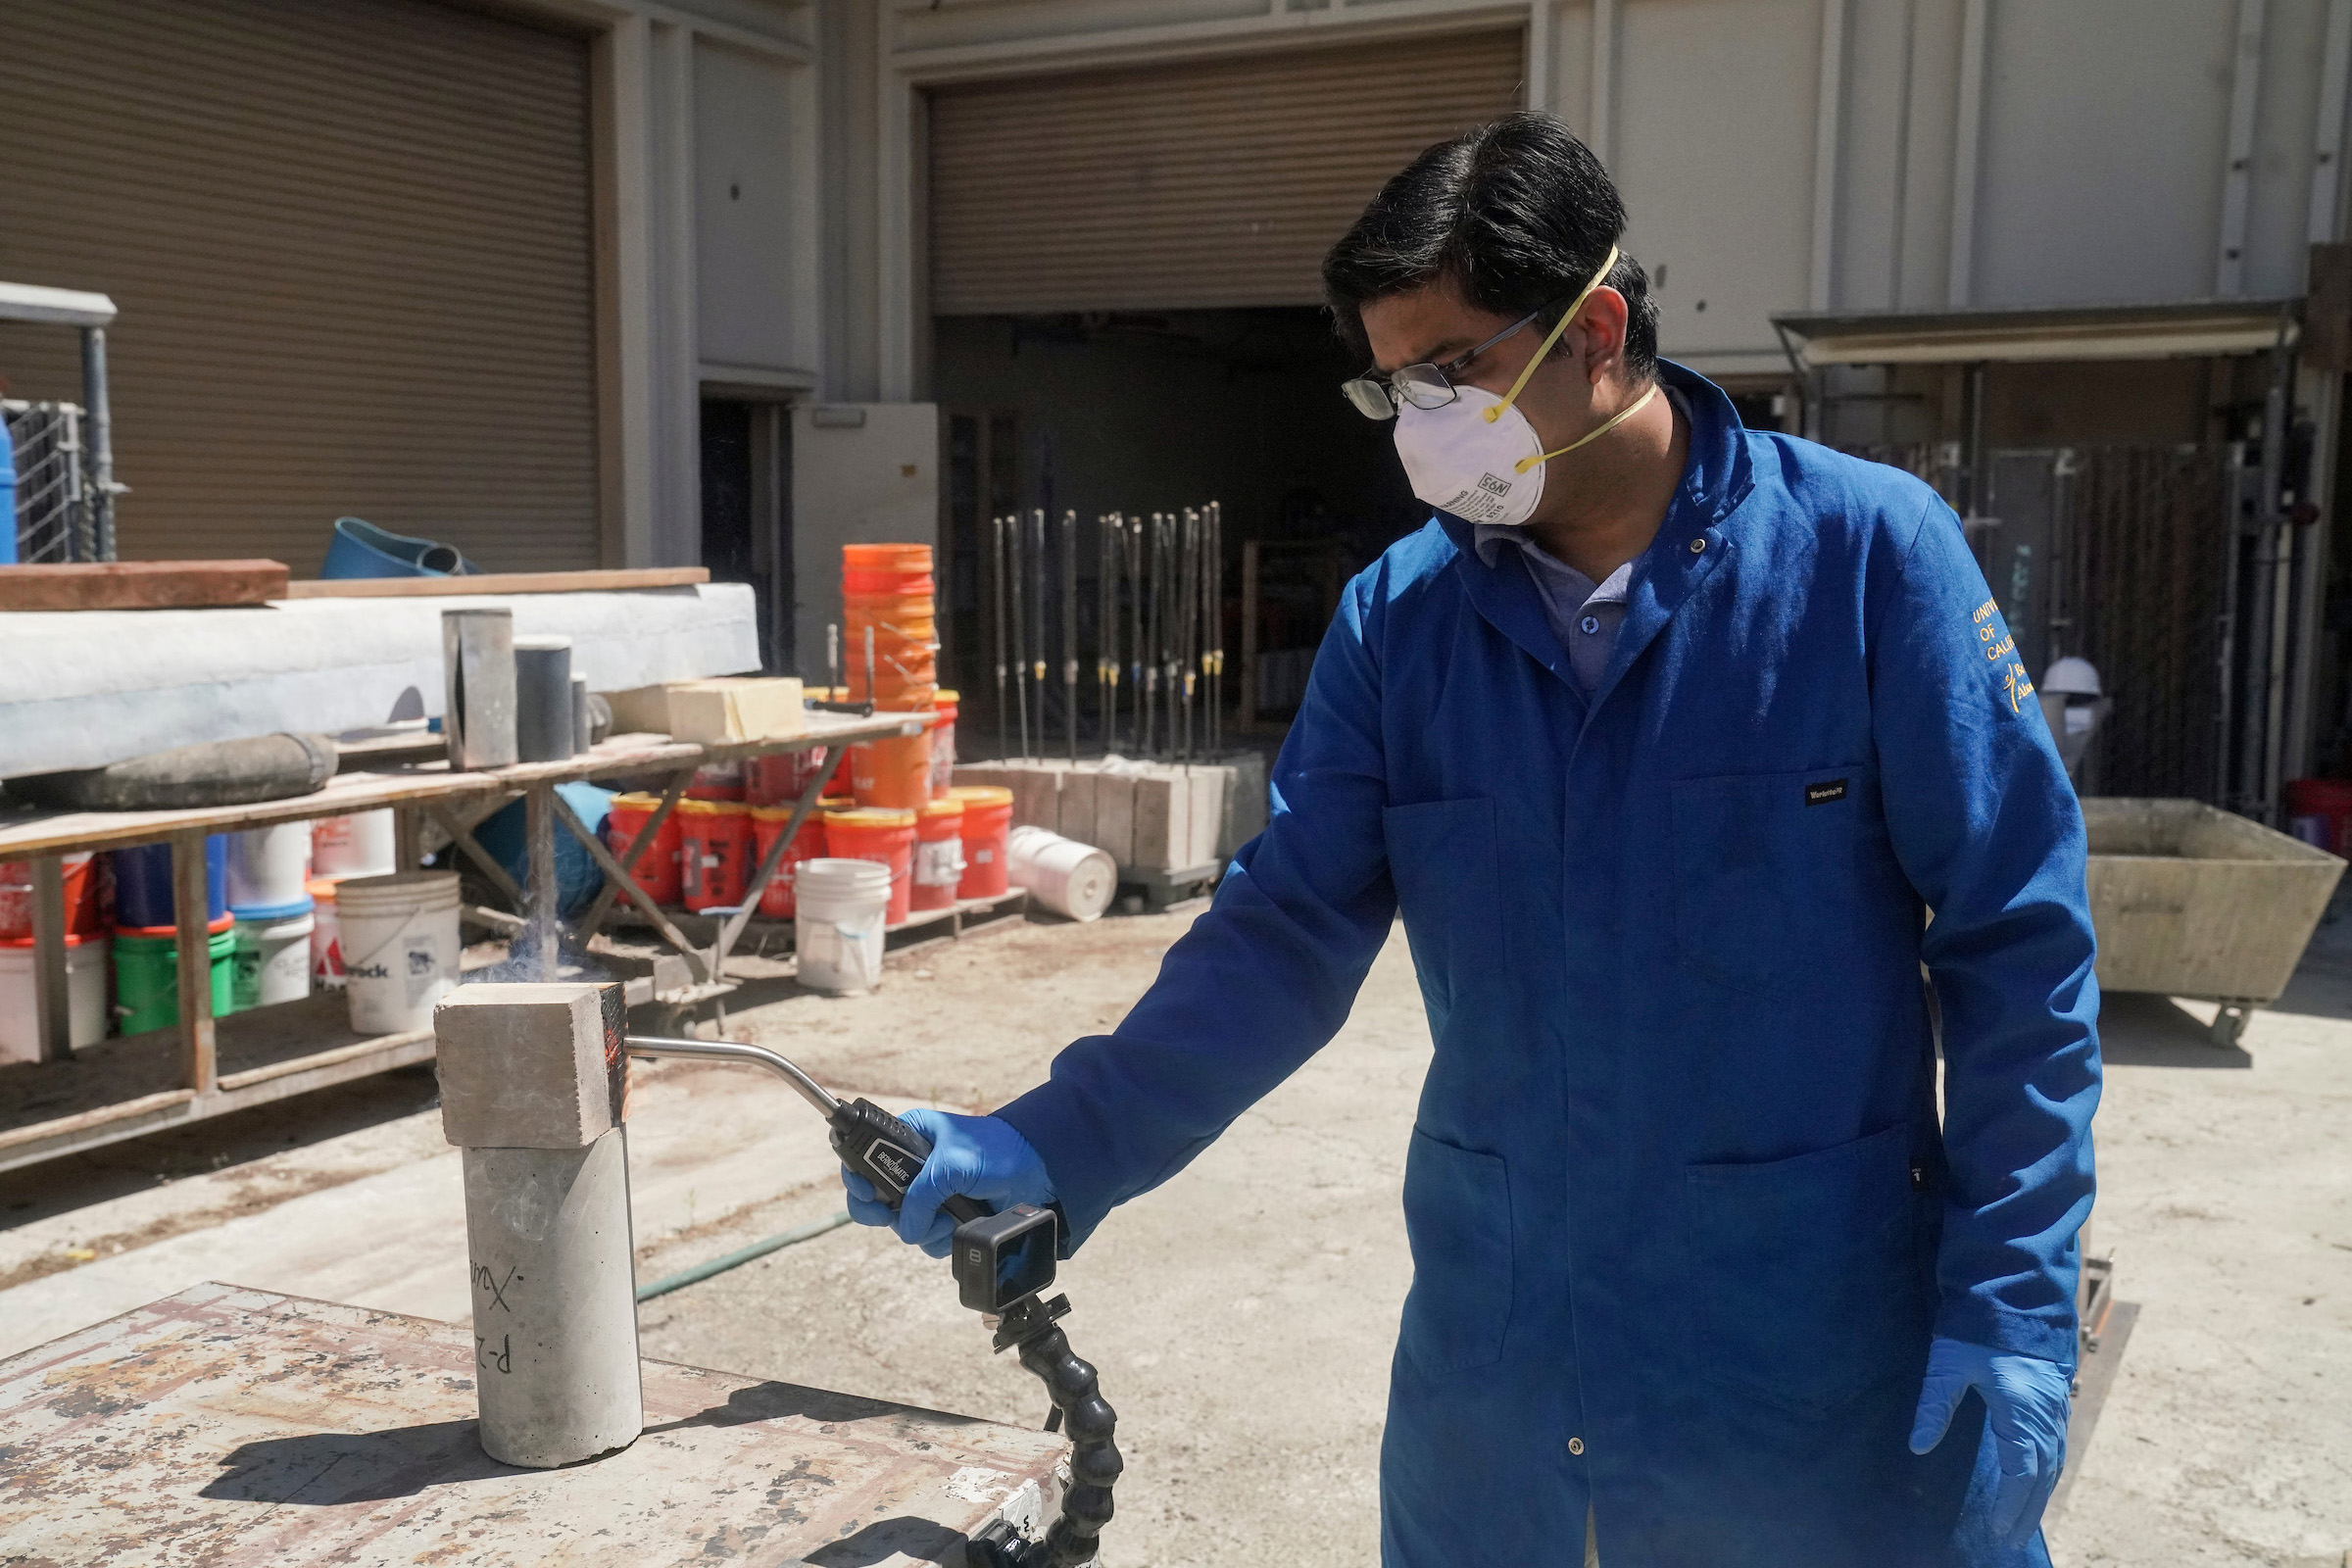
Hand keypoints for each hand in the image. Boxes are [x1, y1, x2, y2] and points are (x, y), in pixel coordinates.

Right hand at [840, 1108, 1054, 1258]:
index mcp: (909, 1136)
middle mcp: (914, 1166)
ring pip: (902, 1225)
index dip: (857, 1178)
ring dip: (924, 1229)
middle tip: (890, 1216)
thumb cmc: (997, 1151)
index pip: (865, 1156)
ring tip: (948, 1218)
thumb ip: (920, 1196)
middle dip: (888, 1213)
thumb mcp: (951, 1164)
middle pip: (876, 1199)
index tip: (867, 1195)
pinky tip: (958, 1226)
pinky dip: (940, 1239)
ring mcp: (930, 1194)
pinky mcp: (946, 1216)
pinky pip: (927, 1238)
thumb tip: (905, 1229)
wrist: (1038, 1172)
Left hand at [1908, 1336, 2070, 1546]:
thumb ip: (1935, 1405)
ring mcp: (2056, 1406)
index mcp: (2022, 1410)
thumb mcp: (1948, 1362)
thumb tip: (1918, 1446)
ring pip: (2054, 1461)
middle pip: (2042, 1475)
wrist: (2014, 1288)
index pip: (2021, 1473)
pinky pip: (2057, 1445)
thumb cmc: (1978, 1325)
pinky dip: (2047, 1469)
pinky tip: (2035, 1480)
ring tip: (2022, 1520)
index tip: (1997, 1530)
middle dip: (2026, 1510)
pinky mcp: (2056, 1397)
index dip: (2010, 1505)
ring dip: (2039, 1493)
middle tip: (2010, 1539)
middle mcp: (2046, 1414)